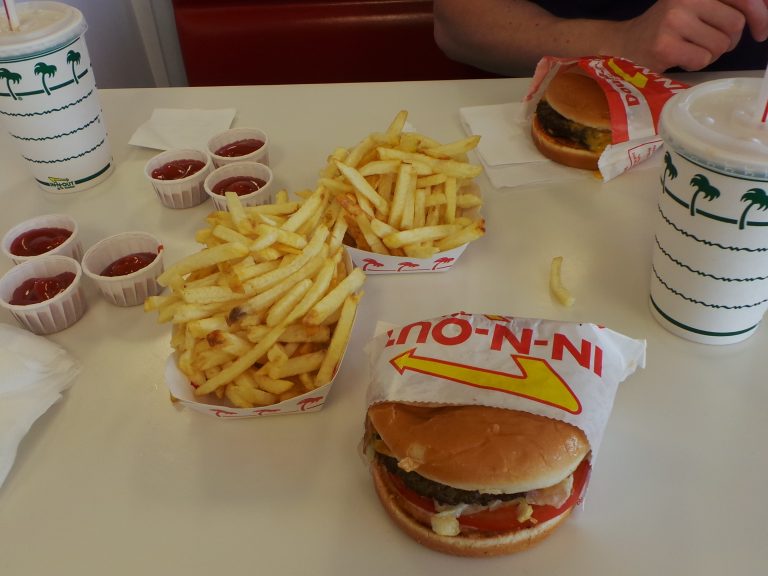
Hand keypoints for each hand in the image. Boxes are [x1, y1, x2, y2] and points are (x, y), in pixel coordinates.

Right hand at [616, 0, 767, 70]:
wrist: (624, 44)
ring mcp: (674, 21)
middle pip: (735, 24)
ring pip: (720, 45)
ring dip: (710, 54)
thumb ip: (727, 5)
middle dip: (728, 40)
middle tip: (709, 43)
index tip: (762, 31)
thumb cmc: (666, 27)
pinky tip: (680, 58)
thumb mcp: (696, 5)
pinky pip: (702, 60)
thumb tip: (764, 13)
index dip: (760, 14)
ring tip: (690, 50)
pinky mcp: (665, 45)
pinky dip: (695, 64)